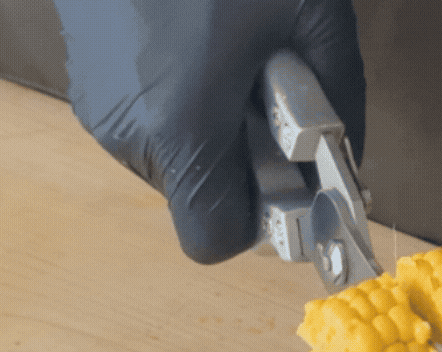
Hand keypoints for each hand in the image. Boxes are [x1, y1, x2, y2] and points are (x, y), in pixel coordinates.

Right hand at [53, 0, 364, 262]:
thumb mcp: (314, 19)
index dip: (267, 219)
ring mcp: (100, 103)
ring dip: (218, 133)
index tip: (295, 176)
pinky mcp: (91, 77)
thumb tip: (350, 167)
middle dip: (248, 166)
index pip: (216, 238)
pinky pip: (150, 124)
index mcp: (178, 126)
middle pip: (201, 198)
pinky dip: (188, 107)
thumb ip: (343, 106)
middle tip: (276, 99)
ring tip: (240, 61)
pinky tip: (207, 49)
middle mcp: (127, 129)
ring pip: (176, 161)